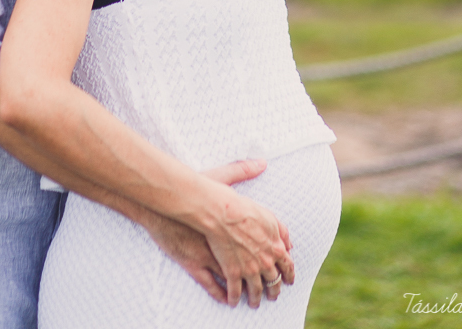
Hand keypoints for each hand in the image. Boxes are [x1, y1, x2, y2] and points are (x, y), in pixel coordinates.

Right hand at [140, 157, 291, 305]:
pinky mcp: (199, 263)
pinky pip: (216, 285)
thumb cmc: (199, 186)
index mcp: (252, 225)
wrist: (176, 199)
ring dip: (251, 294)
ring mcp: (221, 257)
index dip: (282, 260)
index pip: (275, 247)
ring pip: (243, 284)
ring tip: (254, 301)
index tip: (285, 265)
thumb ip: (244, 171)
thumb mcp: (224, 176)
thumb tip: (261, 161)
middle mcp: (242, 245)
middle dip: (271, 284)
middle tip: (274, 291)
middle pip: (264, 271)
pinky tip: (229, 300)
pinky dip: (225, 295)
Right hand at [199, 182, 294, 308]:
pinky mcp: (232, 272)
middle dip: (274, 291)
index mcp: (275, 247)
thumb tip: (290, 245)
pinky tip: (233, 301)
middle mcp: (265, 262)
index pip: (287, 266)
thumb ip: (282, 232)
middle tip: (273, 296)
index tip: (288, 281)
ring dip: (256, 299)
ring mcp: (249, 269)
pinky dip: (234, 298)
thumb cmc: (245, 209)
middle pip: (273, 282)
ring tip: (254, 303)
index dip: (289, 275)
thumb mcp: (270, 217)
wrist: (223, 213)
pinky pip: (235, 291)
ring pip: (256, 290)